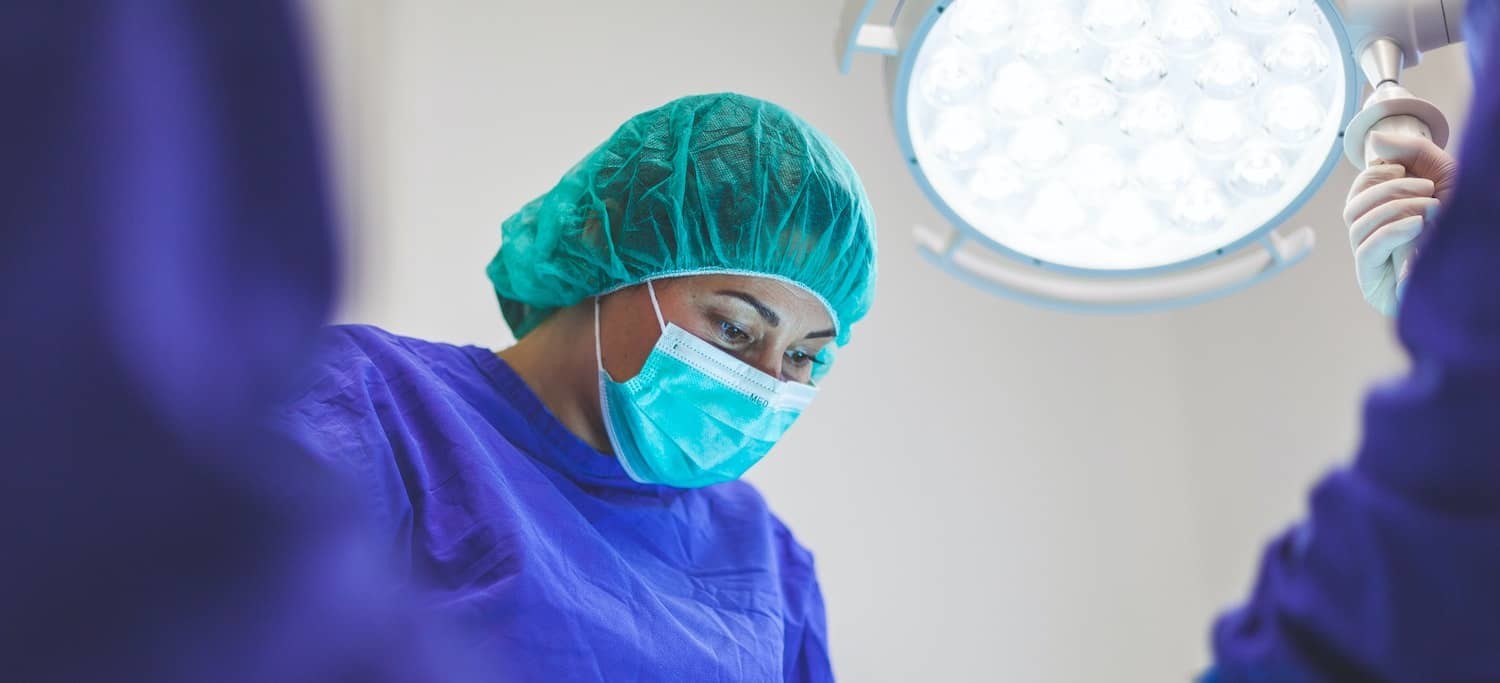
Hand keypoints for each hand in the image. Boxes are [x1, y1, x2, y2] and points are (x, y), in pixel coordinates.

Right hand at [1342, 132, 1459, 315]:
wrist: (1487, 263)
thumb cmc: (1472, 223)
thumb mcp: (1446, 176)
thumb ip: (1412, 152)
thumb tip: (1373, 139)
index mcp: (1389, 214)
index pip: (1359, 191)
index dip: (1373, 175)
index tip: (1403, 170)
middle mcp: (1377, 237)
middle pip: (1352, 206)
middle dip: (1388, 190)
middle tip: (1428, 189)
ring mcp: (1374, 262)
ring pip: (1356, 224)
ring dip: (1394, 208)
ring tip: (1433, 209)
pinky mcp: (1375, 284)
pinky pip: (1366, 249)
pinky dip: (1390, 230)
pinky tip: (1418, 225)